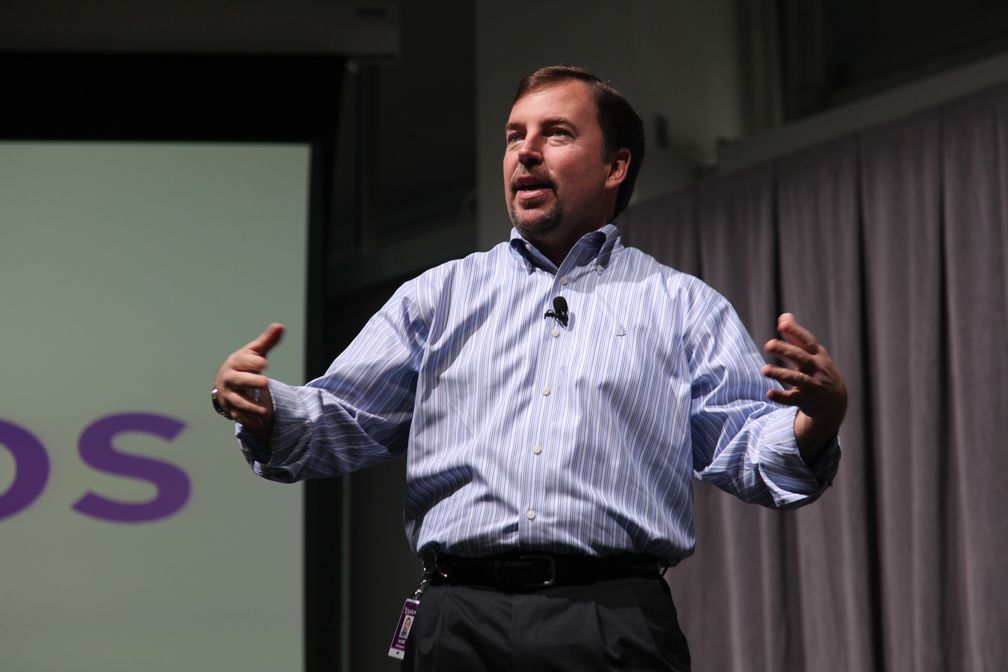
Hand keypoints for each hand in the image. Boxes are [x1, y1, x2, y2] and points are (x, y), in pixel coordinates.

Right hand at [213, 323, 284, 441]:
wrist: (225, 382)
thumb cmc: (244, 365)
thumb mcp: (254, 352)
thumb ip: (267, 341)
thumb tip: (280, 326)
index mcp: (235, 363)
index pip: (242, 361)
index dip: (252, 362)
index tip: (263, 362)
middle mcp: (229, 379)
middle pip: (239, 381)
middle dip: (251, 382)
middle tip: (266, 383)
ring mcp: (229, 395)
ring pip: (238, 402)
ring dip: (251, 407)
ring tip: (265, 412)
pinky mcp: (231, 409)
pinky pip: (238, 416)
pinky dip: (248, 420)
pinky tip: (259, 424)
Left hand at [762, 313, 846, 462]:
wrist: (835, 403)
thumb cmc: (818, 372)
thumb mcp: (812, 354)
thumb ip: (796, 336)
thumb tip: (784, 316)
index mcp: (817, 355)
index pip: (807, 342)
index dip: (796, 332)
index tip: (782, 324)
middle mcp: (818, 369)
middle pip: (801, 358)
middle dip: (786, 351)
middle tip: (769, 344)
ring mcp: (814, 386)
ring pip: (798, 379)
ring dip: (781, 374)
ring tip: (764, 370)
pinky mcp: (808, 401)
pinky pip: (794, 399)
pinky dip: (782, 397)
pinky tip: (769, 393)